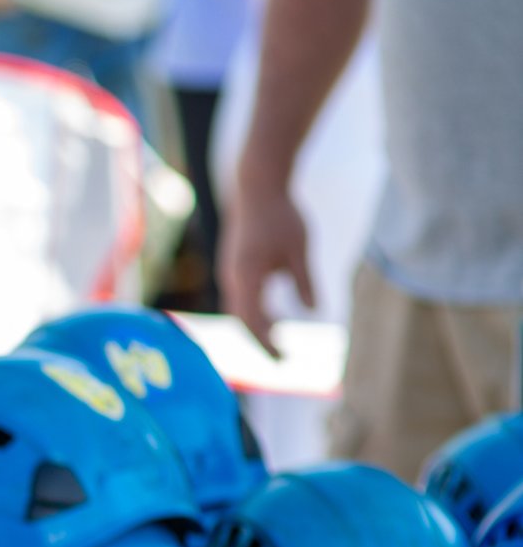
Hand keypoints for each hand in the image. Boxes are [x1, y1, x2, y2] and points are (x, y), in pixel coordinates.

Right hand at [221, 177, 315, 354]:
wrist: (257, 185)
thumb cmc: (281, 215)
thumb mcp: (300, 249)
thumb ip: (305, 281)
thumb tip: (315, 310)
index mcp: (247, 276)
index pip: (253, 321)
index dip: (266, 343)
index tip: (283, 361)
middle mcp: (233, 278)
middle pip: (243, 320)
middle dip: (260, 341)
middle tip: (281, 361)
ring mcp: (231, 272)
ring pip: (240, 310)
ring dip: (257, 328)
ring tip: (276, 342)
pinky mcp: (235, 266)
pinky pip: (241, 297)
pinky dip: (254, 312)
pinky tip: (270, 317)